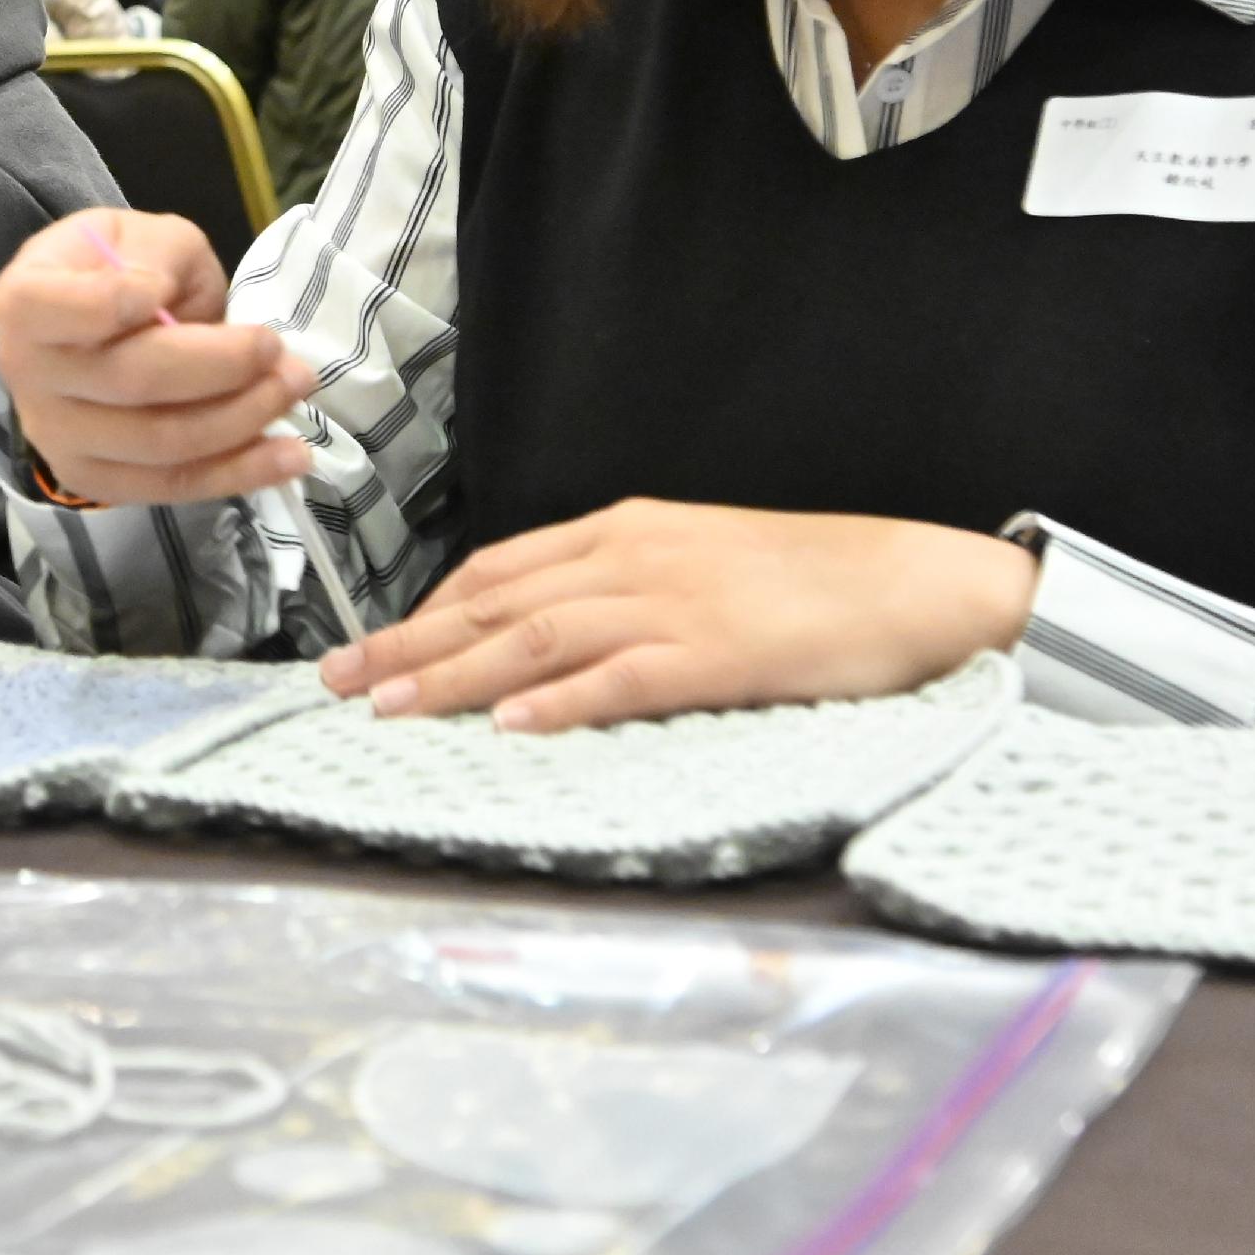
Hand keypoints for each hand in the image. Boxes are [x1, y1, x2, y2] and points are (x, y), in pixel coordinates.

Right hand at [0, 208, 313, 506]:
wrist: (92, 320)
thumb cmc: (119, 267)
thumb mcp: (141, 235)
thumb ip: (156, 259)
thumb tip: (169, 308)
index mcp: (24, 300)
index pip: (49, 309)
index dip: (108, 303)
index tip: (162, 289)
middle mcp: (28, 375)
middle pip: (130, 380)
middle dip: (221, 366)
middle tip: (278, 348)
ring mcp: (58, 437)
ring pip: (160, 443)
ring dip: (242, 418)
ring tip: (294, 387)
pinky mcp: (96, 480)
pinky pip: (172, 486)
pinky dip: (238, 473)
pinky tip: (289, 456)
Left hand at [320, 499, 1040, 732]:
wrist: (919, 580)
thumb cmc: (816, 580)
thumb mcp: (704, 562)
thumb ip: (629, 586)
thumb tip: (557, 634)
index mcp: (630, 529)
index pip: (501, 567)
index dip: (427, 609)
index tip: (374, 644)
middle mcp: (636, 555)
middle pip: (495, 601)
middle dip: (406, 643)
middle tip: (335, 681)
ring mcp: (675, 603)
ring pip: (537, 638)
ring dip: (452, 674)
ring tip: (387, 707)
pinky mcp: (719, 654)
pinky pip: (624, 678)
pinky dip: (561, 702)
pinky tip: (512, 725)